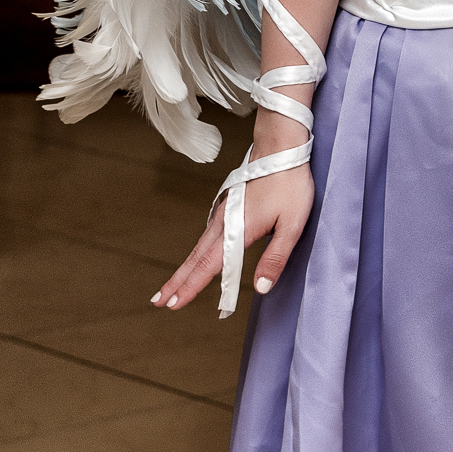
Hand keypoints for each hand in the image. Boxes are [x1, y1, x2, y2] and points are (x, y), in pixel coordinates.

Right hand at [151, 161, 314, 310]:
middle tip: (159, 302)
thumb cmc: (289, 183)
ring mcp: (222, 214)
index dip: (191, 287)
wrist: (281, 147)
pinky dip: (195, 255)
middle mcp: (223, 223)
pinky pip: (206, 238)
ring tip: (170, 288)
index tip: (174, 304)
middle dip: (177, 282)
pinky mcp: (227, 209)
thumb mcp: (292, 224)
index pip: (209, 266)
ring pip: (198, 249)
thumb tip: (260, 288)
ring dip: (183, 270)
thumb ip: (275, 258)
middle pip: (195, 259)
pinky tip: (195, 262)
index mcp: (237, 229)